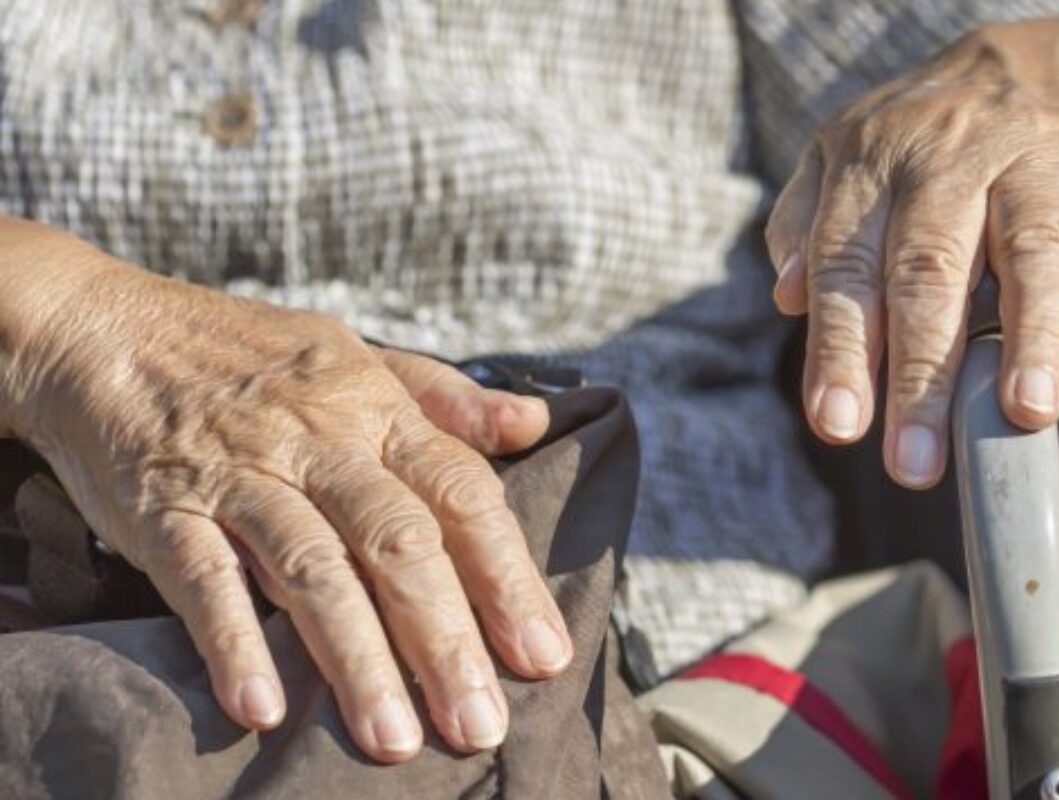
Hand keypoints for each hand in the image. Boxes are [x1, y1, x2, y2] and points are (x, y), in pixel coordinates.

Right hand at [1, 243, 566, 761]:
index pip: (461, 495)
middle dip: (444, 640)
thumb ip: (445, 397)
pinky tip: (263, 707)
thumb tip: (533, 421)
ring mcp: (239, 476)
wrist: (106, 329)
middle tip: (479, 722)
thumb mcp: (356, 354)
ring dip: (355, 661)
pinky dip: (233, 641)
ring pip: (311, 570)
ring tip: (392, 738)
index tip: (543, 652)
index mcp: (376, 411)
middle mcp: (317, 442)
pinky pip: (203, 578)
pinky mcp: (163, 509)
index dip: (506, 576)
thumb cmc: (247, 355)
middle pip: (398, 544)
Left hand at [765, 20, 1058, 487]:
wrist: (1043, 61)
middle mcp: (949, 160)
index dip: (841, 348)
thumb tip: (789, 298)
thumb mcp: (850, 157)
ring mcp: (1034, 162)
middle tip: (916, 463)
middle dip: (922, 370)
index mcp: (872, 167)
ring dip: (1027, 336)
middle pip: (931, 269)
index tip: (839, 425)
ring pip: (1030, 250)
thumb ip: (808, 225)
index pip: (847, 266)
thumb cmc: (930, 140)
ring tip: (1024, 415)